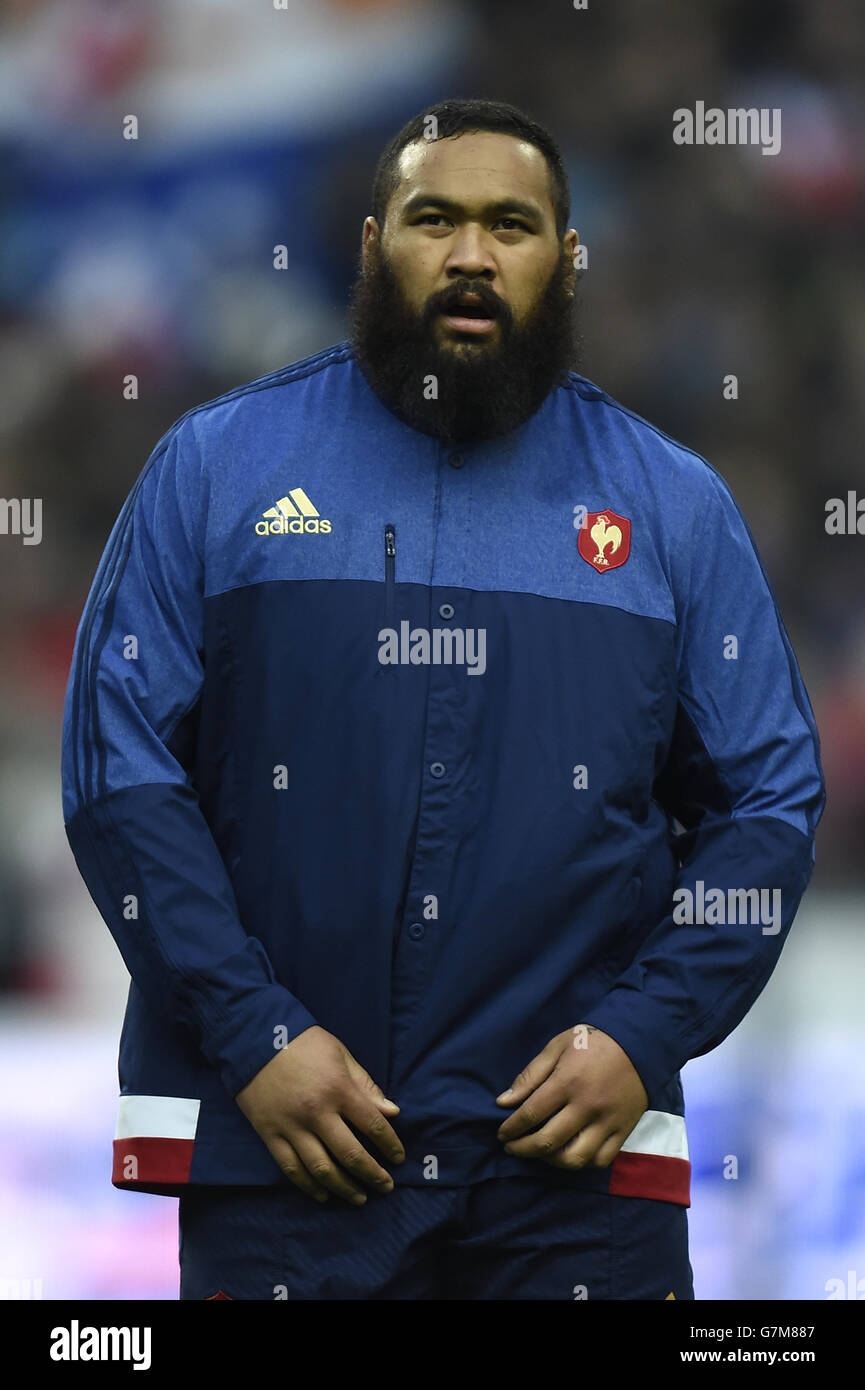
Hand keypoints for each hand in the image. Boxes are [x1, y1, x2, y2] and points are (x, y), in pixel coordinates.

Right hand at [235, 1025, 404, 1205]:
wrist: (254, 1038)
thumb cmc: (303, 1042)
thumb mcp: (340, 1053)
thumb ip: (366, 1085)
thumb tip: (392, 1112)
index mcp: (338, 1089)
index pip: (373, 1125)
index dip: (390, 1145)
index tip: (399, 1158)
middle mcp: (317, 1113)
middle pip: (351, 1154)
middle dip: (373, 1174)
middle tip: (387, 1187)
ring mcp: (291, 1127)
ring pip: (322, 1169)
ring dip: (344, 1188)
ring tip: (359, 1197)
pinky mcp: (270, 1135)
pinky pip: (291, 1169)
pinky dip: (309, 1186)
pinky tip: (323, 1195)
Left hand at [495, 1024, 647, 1169]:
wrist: (639, 1043)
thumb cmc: (592, 1041)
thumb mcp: (557, 1047)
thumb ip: (531, 1075)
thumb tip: (504, 1102)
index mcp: (567, 1082)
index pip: (531, 1114)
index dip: (511, 1128)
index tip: (502, 1134)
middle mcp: (586, 1107)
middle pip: (548, 1142)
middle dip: (523, 1149)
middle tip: (512, 1148)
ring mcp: (607, 1122)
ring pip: (574, 1158)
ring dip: (551, 1161)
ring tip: (540, 1152)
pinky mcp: (623, 1131)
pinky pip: (600, 1160)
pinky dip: (582, 1163)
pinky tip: (570, 1153)